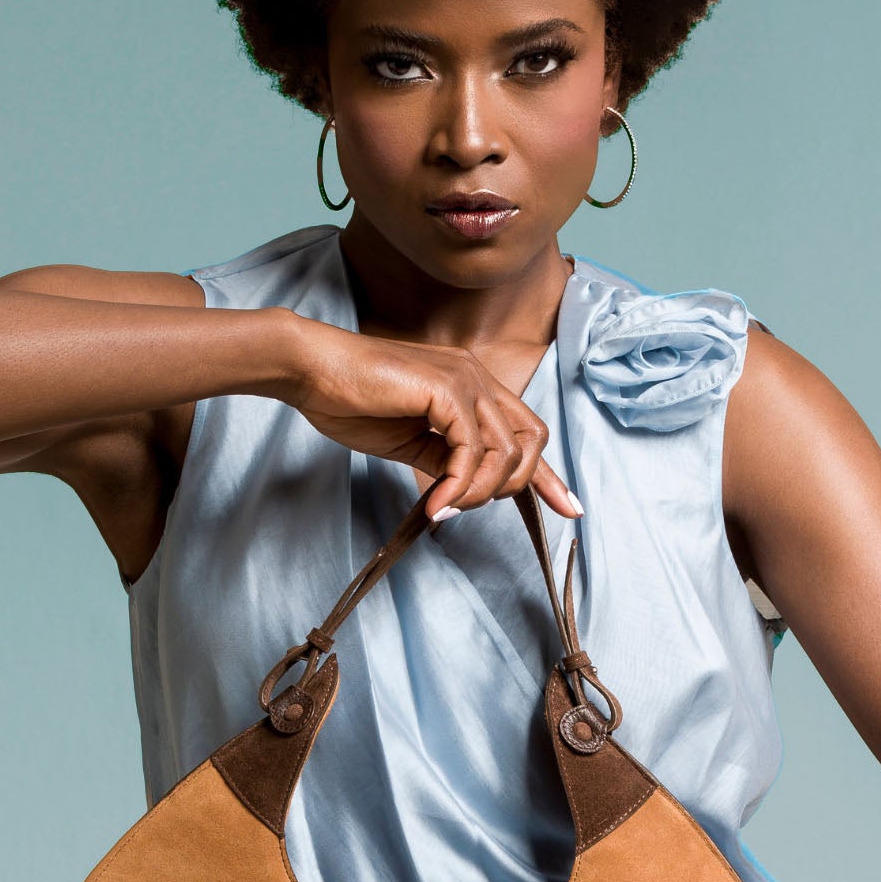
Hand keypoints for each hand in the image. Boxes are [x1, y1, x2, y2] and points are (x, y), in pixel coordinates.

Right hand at [279, 319, 581, 521]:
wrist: (311, 372)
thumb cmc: (352, 401)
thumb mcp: (411, 442)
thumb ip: (446, 461)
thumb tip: (466, 492)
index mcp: (472, 387)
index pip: (527, 433)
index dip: (549, 476)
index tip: (569, 509)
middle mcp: (477, 377)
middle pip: (532, 440)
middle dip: (516, 485)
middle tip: (469, 509)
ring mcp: (465, 378)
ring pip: (506, 450)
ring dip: (479, 492)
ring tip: (444, 508)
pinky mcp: (446, 388)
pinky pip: (472, 450)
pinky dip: (457, 485)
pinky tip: (435, 502)